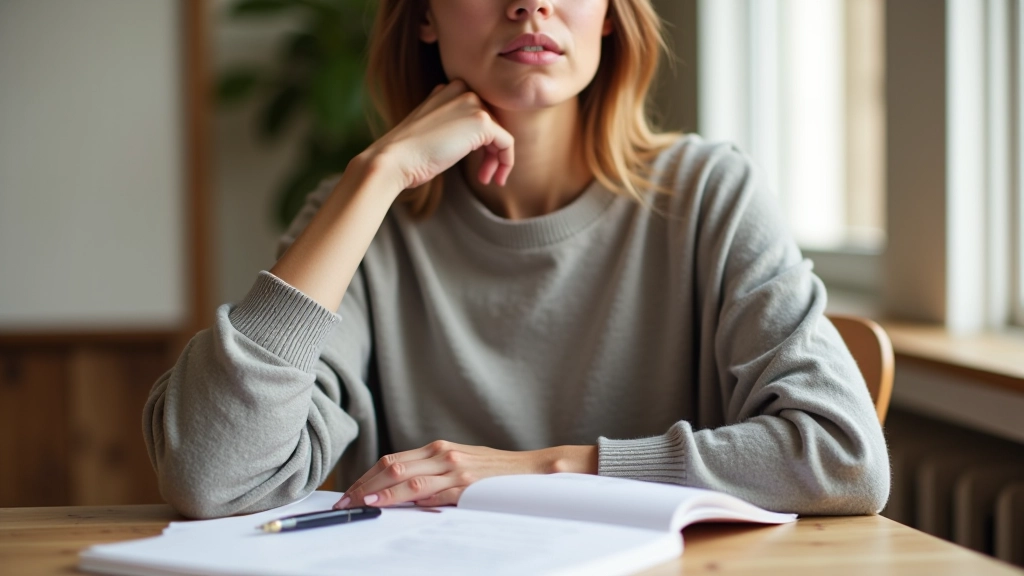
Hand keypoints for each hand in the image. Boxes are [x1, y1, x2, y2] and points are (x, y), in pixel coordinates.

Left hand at [334, 441, 597, 508]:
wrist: (533, 471)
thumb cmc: (496, 473)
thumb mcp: (461, 466)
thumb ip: (433, 474)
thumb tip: (402, 492)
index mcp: (439, 449)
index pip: (392, 460)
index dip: (367, 476)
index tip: (350, 492)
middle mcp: (442, 454)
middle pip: (392, 466)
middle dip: (365, 485)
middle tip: (345, 502)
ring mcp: (454, 469)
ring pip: (406, 479)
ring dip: (379, 493)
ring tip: (360, 504)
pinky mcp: (466, 485)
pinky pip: (431, 492)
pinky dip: (407, 499)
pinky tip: (391, 504)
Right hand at [359, 79, 514, 192]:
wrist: (395, 159)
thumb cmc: (409, 154)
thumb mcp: (431, 132)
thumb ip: (451, 126)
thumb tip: (470, 139)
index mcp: (447, 90)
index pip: (478, 112)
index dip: (482, 140)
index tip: (477, 162)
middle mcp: (460, 90)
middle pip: (492, 122)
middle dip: (491, 152)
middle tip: (484, 176)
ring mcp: (471, 103)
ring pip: (500, 133)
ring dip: (497, 160)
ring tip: (487, 179)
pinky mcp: (481, 121)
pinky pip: (507, 143)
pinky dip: (506, 162)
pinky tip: (493, 179)